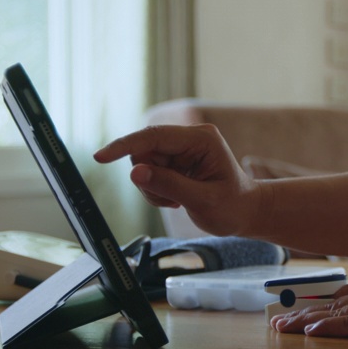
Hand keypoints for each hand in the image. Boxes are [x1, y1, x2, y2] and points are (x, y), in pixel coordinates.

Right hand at [94, 124, 260, 235]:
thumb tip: (135, 173)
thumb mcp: (203, 201)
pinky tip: (176, 198)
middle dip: (148, 179)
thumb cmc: (233, 206)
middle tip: (169, 200)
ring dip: (152, 188)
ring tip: (176, 200)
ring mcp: (181, 149)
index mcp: (201, 139)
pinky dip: (155, 190)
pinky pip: (149, 173)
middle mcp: (190, 138)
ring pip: (143, 164)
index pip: (154, 136)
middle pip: (144, 151)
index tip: (101, 157)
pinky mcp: (175, 161)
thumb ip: (169, 185)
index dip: (125, 146)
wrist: (246, 212)